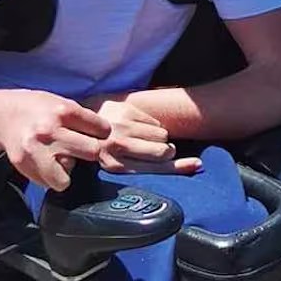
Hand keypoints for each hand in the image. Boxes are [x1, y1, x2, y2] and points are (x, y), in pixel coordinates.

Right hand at [0, 90, 111, 191]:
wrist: (2, 115)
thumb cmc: (37, 108)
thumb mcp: (60, 102)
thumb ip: (80, 118)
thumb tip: (106, 135)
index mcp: (64, 110)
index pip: (101, 128)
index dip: (101, 133)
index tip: (96, 134)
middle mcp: (51, 130)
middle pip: (92, 152)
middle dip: (89, 152)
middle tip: (80, 149)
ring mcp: (37, 149)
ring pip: (69, 174)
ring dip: (68, 169)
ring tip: (60, 158)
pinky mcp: (26, 164)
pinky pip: (50, 182)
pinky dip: (51, 177)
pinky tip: (46, 163)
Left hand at [85, 95, 202, 176]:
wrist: (82, 122)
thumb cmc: (107, 149)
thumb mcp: (120, 165)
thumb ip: (151, 168)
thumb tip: (196, 165)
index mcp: (116, 166)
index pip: (157, 169)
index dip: (180, 167)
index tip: (197, 164)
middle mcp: (118, 147)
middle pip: (164, 151)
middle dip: (166, 151)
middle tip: (158, 151)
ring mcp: (122, 127)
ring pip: (163, 135)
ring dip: (160, 138)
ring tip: (145, 139)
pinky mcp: (125, 111)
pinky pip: (155, 122)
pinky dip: (153, 126)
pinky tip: (138, 128)